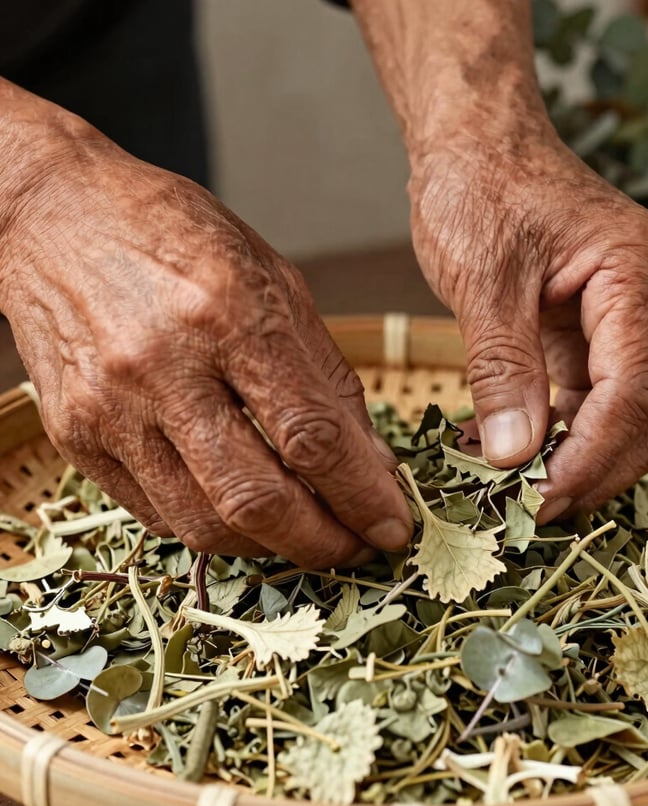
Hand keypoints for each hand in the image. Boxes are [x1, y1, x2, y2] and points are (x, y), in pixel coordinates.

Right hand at [1, 118, 411, 564]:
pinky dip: (212, 525)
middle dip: (321, 543)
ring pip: (203, 523)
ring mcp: (110, 409)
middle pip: (256, 498)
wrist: (56, 217)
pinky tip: (241, 509)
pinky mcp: (75, 436)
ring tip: (304, 532)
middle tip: (355, 548)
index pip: (312, 436)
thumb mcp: (274, 280)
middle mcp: (161, 368)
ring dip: (269, 545)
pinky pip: (156, 514)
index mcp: (227, 313)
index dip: (363, 496)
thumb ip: (326, 377)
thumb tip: (372, 463)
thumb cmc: (175, 236)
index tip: (392, 526)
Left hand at [408, 132, 647, 519]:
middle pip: (644, 417)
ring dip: (572, 459)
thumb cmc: (481, 185)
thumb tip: (514, 455)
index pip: (633, 394)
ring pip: (621, 417)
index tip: (537, 500)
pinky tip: (506, 450)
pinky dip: (554, 434)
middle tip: (526, 509)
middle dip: (589, 470)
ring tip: (509, 488)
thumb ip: (502, 368)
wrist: (476, 143)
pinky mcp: (594, 332)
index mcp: (637, 278)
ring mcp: (626, 320)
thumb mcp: (484, 279)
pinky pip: (589, 400)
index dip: (588, 459)